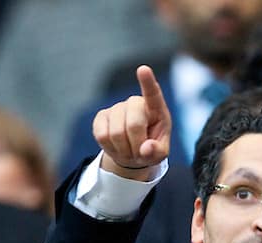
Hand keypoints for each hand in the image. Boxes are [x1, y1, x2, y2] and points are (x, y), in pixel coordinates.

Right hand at [91, 65, 170, 180]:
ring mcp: (117, 108)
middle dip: (137, 144)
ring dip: (124, 149)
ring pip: (116, 133)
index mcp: (156, 109)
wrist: (132, 152)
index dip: (147, 82)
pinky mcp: (101, 116)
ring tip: (130, 150)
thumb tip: (146, 149)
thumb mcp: (160, 154)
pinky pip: (102, 135)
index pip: (153, 94)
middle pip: (134, 124)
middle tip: (140, 153)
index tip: (143, 69)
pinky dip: (110, 148)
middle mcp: (136, 103)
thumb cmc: (150, 149)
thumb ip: (157, 152)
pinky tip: (117, 146)